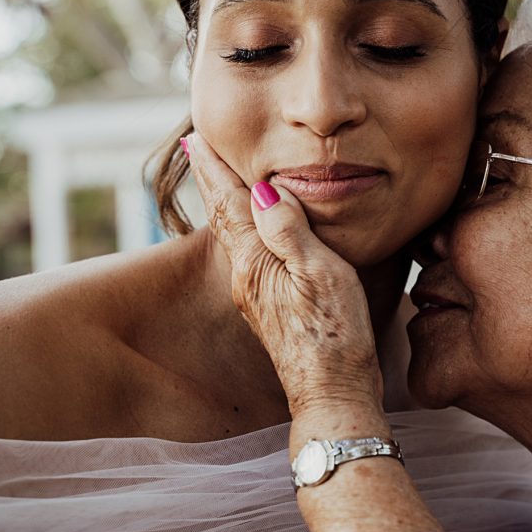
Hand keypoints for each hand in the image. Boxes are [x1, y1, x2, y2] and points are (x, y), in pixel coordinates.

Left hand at [183, 133, 384, 420]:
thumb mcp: (320, 275)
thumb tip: (261, 189)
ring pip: (237, 236)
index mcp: (255, 263)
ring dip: (228, 203)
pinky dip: (248, 229)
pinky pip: (253, 254)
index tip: (196, 137)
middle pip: (225, 217)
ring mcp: (257, 296)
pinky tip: (257, 230)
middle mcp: (247, 277)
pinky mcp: (272, 309)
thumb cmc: (335, 336)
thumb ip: (290, 231)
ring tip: (224, 178)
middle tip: (199, 147)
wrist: (334, 394)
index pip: (229, 203)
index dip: (214, 168)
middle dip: (214, 180)